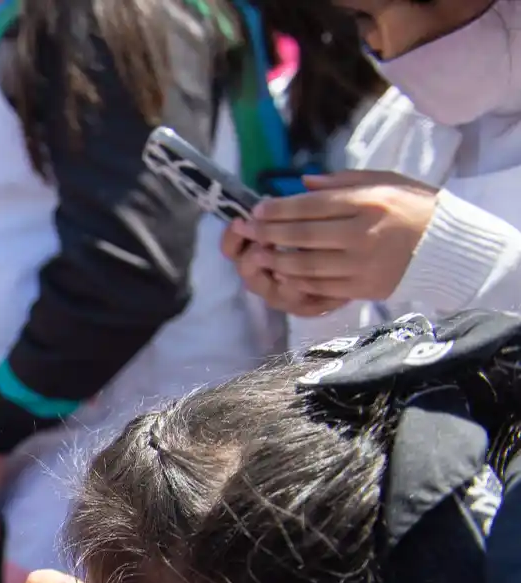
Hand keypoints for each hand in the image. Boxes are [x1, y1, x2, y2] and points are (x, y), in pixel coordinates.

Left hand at [228, 171, 439, 311]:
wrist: (448, 246)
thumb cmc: (414, 207)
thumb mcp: (385, 182)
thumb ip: (342, 182)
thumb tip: (303, 183)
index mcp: (368, 203)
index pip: (311, 206)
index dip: (279, 208)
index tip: (257, 209)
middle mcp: (362, 234)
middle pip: (302, 235)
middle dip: (268, 232)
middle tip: (246, 229)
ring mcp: (362, 264)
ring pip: (306, 264)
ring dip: (276, 260)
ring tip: (257, 254)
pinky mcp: (364, 287)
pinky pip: (321, 286)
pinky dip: (297, 281)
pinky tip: (282, 274)